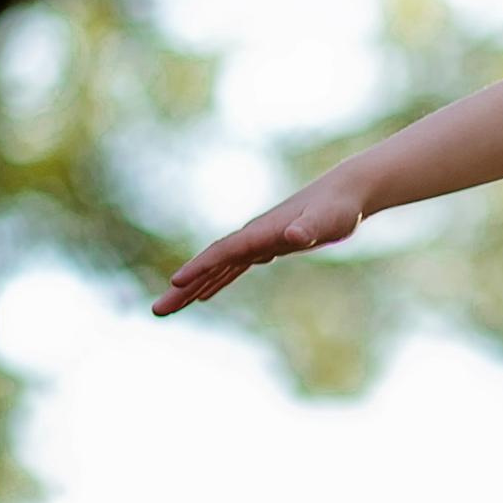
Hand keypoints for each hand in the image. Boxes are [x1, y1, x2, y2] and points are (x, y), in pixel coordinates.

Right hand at [152, 165, 367, 314]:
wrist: (346, 192)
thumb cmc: (339, 207)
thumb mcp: (328, 221)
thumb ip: (309, 229)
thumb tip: (294, 236)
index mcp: (261, 232)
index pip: (223, 252)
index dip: (200, 267)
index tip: (175, 282)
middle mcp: (252, 237)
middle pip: (210, 263)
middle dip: (183, 287)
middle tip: (157, 311)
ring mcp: (258, 242)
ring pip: (217, 268)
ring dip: (191, 288)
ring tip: (167, 308)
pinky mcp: (267, 247)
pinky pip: (233, 268)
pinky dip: (216, 281)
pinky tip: (203, 295)